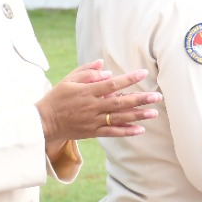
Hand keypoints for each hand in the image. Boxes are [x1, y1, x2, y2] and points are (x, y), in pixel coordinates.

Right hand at [37, 61, 160, 142]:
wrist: (44, 122)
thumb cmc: (57, 97)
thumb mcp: (68, 80)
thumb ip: (87, 72)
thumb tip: (106, 68)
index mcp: (87, 92)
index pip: (111, 84)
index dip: (128, 79)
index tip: (143, 73)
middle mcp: (92, 107)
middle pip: (119, 102)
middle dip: (140, 99)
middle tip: (157, 96)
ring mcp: (93, 121)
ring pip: (119, 118)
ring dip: (137, 116)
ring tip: (154, 112)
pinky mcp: (92, 132)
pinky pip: (112, 132)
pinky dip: (126, 131)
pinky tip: (140, 129)